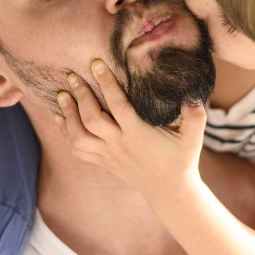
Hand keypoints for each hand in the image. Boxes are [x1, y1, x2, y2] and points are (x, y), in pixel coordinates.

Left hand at [55, 59, 207, 199]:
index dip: (106, 84)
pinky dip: (65, 133)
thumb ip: (195, 114)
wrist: (169, 190)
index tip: (96, 64)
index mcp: (139, 134)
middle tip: (71, 76)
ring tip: (62, 95)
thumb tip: (193, 93)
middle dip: (80, 96)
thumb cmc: (181, 158)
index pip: (118, 106)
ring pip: (78, 137)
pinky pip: (78, 150)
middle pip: (92, 120)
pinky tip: (59, 117)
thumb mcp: (193, 136)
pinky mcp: (103, 162)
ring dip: (68, 115)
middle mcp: (120, 145)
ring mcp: (108, 155)